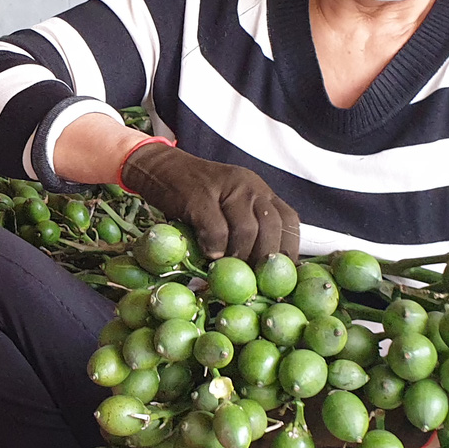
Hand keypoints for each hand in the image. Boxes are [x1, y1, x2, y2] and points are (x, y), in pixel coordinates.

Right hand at [120, 143, 299, 260]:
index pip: (289, 220)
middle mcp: (250, 186)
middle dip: (263, 259)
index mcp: (260, 191)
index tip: (279, 275)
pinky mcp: (200, 195)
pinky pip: (217, 230)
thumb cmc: (193, 195)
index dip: (288, 250)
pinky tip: (208, 255)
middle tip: (250, 279)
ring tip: (227, 270)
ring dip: (238, 257)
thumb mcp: (227, 206)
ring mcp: (226, 188)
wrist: (159, 168)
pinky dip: (215, 248)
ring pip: (248, 230)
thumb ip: (245, 229)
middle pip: (272, 228)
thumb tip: (257, 272)